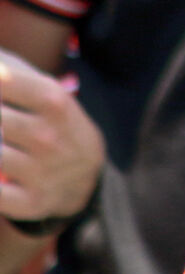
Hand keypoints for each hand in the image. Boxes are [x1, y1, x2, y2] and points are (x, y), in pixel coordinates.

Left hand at [0, 50, 103, 223]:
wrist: (87, 176)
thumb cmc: (53, 124)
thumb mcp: (46, 92)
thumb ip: (11, 71)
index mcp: (53, 101)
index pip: (4, 82)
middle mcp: (48, 136)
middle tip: (2, 125)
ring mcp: (40, 171)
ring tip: (2, 142)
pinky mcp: (31, 202)